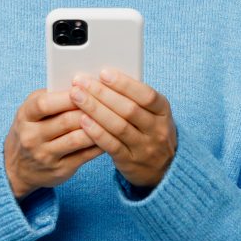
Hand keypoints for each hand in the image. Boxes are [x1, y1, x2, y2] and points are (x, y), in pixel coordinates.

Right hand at [4, 88, 103, 200]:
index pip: (44, 104)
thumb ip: (52, 98)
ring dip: (98, 127)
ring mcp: (45, 156)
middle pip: (65, 121)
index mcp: (25, 116)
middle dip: (89, 109)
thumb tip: (84, 84)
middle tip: (109, 100)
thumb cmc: (31, 129)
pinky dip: (100, 143)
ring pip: (77, 139)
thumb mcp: (32, 111)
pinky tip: (111, 135)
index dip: (67, 96)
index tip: (86, 87)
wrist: (16, 167)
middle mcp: (32, 137)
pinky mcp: (59, 170)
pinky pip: (84, 155)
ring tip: (113, 116)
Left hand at [70, 69, 176, 189]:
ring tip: (76, 97)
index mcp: (163, 111)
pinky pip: (111, 146)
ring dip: (95, 109)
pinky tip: (82, 120)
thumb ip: (134, 97)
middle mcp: (157, 130)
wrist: (164, 168)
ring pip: (118, 126)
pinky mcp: (130, 162)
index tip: (103, 73)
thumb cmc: (150, 130)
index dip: (124, 84)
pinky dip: (96, 132)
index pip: (146, 95)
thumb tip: (103, 77)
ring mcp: (145, 148)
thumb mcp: (153, 113)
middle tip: (80, 82)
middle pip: (129, 109)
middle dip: (102, 93)